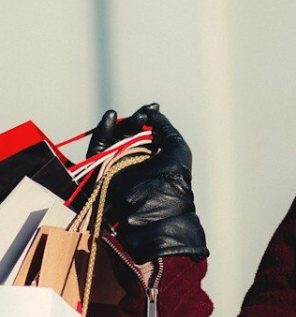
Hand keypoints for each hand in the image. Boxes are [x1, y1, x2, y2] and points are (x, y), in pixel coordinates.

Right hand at [87, 104, 208, 263]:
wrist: (155, 208)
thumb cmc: (173, 179)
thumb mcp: (177, 148)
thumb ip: (165, 127)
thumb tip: (153, 112)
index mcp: (153, 158)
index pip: (145, 133)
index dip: (147, 118)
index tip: (152, 107)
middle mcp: (134, 161)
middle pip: (128, 133)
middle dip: (136, 121)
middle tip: (144, 115)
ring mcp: (117, 166)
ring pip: (114, 138)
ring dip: (123, 125)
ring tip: (136, 119)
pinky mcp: (101, 170)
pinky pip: (98, 148)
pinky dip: (103, 131)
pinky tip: (111, 116)